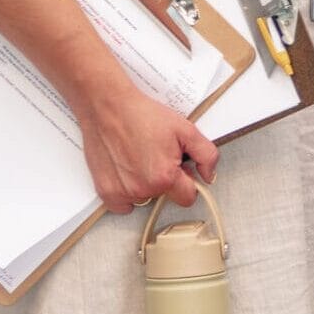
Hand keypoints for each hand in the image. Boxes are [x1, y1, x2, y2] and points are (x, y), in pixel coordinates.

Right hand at [72, 80, 217, 212]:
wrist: (108, 108)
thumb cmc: (141, 116)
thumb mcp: (186, 130)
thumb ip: (206, 155)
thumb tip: (208, 175)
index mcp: (164, 177)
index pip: (188, 197)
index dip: (188, 181)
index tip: (182, 170)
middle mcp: (142, 189)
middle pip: (165, 195)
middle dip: (167, 180)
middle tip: (158, 157)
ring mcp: (122, 192)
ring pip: (144, 198)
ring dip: (146, 185)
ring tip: (141, 159)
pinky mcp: (105, 191)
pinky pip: (122, 205)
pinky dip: (126, 193)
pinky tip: (128, 173)